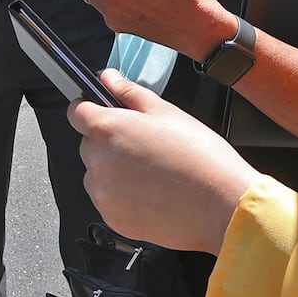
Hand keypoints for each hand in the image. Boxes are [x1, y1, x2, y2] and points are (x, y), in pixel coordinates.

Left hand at [69, 70, 258, 254]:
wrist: (221, 205)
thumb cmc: (200, 157)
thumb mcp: (166, 111)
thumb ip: (129, 92)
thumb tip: (109, 78)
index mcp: (107, 128)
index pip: (76, 111)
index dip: (90, 108)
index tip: (102, 110)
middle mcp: (98, 161)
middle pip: (90, 143)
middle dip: (110, 141)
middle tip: (145, 144)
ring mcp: (103, 193)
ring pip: (98, 173)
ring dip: (115, 170)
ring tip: (153, 170)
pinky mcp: (113, 218)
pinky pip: (109, 200)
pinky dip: (124, 196)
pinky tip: (153, 191)